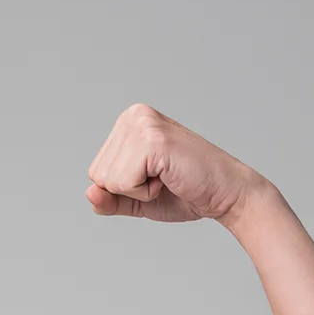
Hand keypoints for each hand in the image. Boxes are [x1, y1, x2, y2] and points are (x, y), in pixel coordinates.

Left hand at [86, 103, 262, 224]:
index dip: (123, 188)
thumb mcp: (137, 198)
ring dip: (138, 190)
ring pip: (107, 180)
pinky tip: (169, 177)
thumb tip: (89, 193)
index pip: (96, 171)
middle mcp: (133, 116)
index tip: (155, 177)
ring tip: (167, 176)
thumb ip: (109, 199)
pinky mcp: (152, 140)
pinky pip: (123, 183)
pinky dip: (145, 192)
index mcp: (128, 122)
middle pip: (98, 174)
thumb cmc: (185, 192)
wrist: (224, 195)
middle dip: (129, 189)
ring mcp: (142, 124)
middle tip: (163, 178)